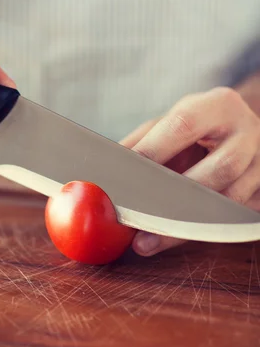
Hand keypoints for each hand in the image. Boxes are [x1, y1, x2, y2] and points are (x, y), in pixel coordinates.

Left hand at [120, 87, 259, 255]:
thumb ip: (140, 143)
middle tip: (136, 218)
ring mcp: (259, 164)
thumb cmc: (196, 125)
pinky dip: (195, 232)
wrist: (238, 128)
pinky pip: (229, 218)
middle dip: (174, 198)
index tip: (123, 177)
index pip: (184, 126)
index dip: (154, 152)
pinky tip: (167, 240)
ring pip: (227, 200)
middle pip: (219, 169)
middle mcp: (246, 133)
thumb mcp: (169, 123)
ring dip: (184, 226)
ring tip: (146, 240)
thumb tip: (103, 170)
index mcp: (218, 105)